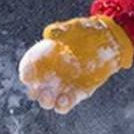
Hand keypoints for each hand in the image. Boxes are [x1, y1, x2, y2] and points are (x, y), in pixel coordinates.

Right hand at [18, 15, 133, 113]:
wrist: (107, 40)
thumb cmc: (85, 31)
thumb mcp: (72, 28)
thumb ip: (61, 31)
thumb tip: (51, 33)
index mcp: (44, 54)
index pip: (29, 64)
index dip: (26, 70)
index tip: (27, 76)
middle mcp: (51, 71)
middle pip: (36, 86)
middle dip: (34, 91)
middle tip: (37, 91)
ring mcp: (63, 83)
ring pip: (49, 98)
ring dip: (46, 101)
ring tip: (48, 99)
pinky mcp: (77, 92)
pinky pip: (66, 102)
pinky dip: (63, 105)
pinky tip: (64, 101)